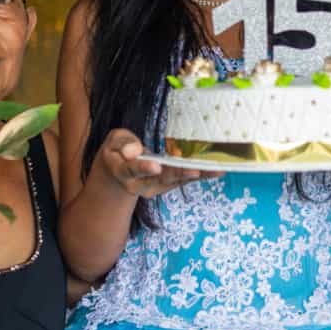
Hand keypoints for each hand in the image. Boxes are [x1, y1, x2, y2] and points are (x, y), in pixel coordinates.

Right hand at [99, 128, 222, 198]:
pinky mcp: (167, 185)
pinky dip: (201, 175)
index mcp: (123, 172)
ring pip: (176, 181)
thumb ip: (122, 144)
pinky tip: (217, 170)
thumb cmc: (116, 152)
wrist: (118, 173)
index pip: (132, 170)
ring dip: (198, 176)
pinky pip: (184, 180)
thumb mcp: (113, 142)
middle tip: (196, 170)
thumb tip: (133, 150)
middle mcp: (140, 184)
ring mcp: (155, 187)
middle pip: (161, 179)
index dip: (144, 168)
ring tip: (216, 171)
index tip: (156, 166)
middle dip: (179, 174)